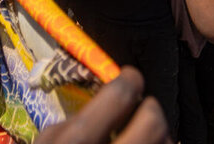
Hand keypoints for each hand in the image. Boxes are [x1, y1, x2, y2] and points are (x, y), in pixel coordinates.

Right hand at [36, 67, 169, 143]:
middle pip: (153, 121)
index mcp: (77, 142)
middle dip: (149, 108)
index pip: (120, 95)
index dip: (129, 79)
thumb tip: (104, 99)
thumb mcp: (46, 141)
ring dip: (159, 134)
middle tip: (139, 108)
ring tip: (143, 133)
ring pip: (167, 142)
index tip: (128, 76)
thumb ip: (74, 120)